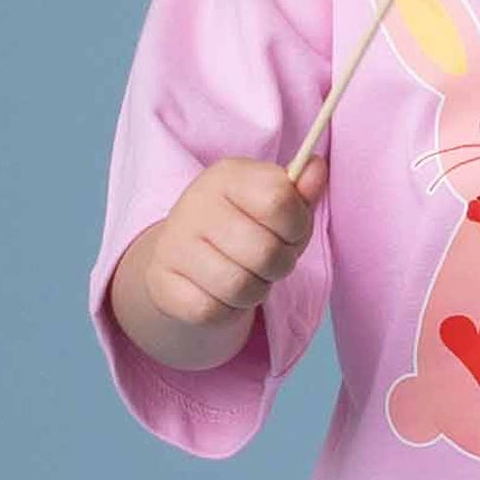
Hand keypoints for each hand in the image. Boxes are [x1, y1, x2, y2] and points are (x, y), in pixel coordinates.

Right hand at [144, 154, 328, 329]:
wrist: (183, 256)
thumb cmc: (243, 225)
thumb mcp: (274, 201)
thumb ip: (300, 190)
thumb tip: (316, 168)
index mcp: (227, 175)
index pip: (279, 199)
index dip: (298, 225)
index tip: (290, 230)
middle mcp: (195, 204)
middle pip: (265, 251)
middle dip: (281, 264)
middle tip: (272, 261)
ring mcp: (173, 244)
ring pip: (240, 286)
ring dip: (257, 291)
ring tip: (250, 277)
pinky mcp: (162, 284)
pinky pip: (212, 311)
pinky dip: (229, 310)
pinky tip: (224, 294)